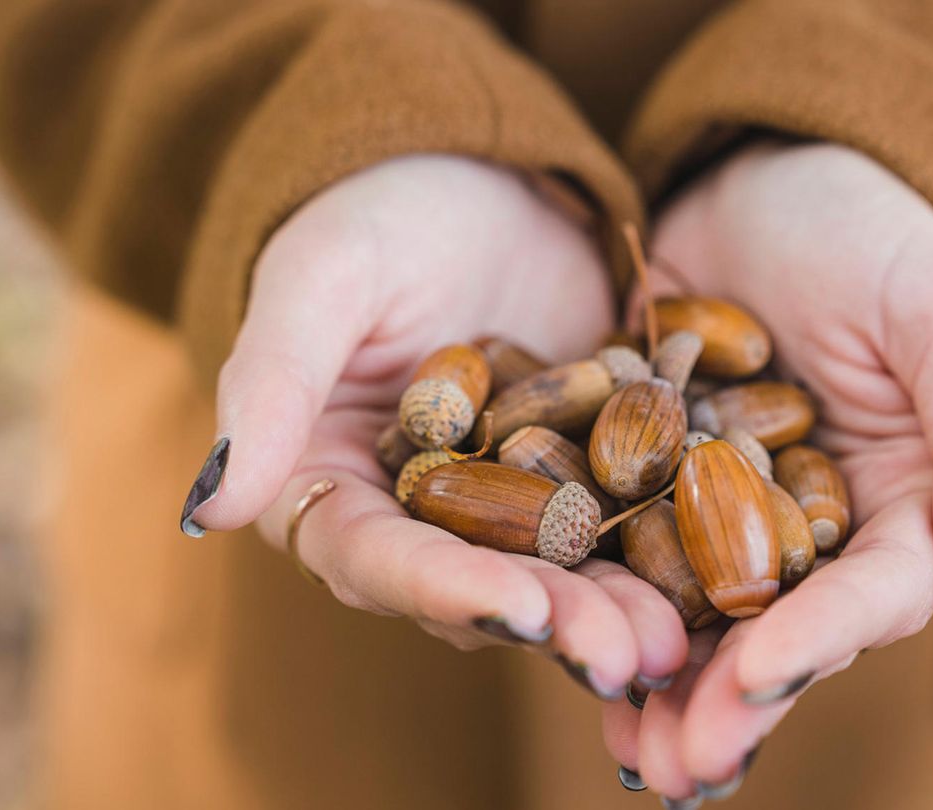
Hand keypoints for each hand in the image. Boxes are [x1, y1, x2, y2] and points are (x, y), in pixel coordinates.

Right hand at [181, 155, 686, 697]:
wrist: (480, 173)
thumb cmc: (378, 212)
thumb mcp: (322, 280)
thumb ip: (270, 385)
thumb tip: (210, 510)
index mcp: (332, 484)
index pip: (378, 557)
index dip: (444, 590)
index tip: (517, 612)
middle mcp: (419, 514)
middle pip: (479, 587)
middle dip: (554, 624)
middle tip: (625, 657)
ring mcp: (509, 501)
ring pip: (561, 572)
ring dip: (618, 610)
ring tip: (681, 639)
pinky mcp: (585, 474)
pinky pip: (627, 520)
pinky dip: (667, 549)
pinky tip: (722, 572)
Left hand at [604, 141, 932, 798]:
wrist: (761, 177)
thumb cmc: (870, 231)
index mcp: (902, 505)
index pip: (871, 592)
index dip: (817, 639)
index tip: (757, 677)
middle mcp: (817, 532)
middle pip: (781, 631)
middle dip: (732, 700)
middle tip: (677, 764)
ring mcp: (726, 518)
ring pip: (701, 622)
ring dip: (663, 690)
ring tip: (627, 753)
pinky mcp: (649, 488)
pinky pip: (624, 558)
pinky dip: (600, 611)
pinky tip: (563, 658)